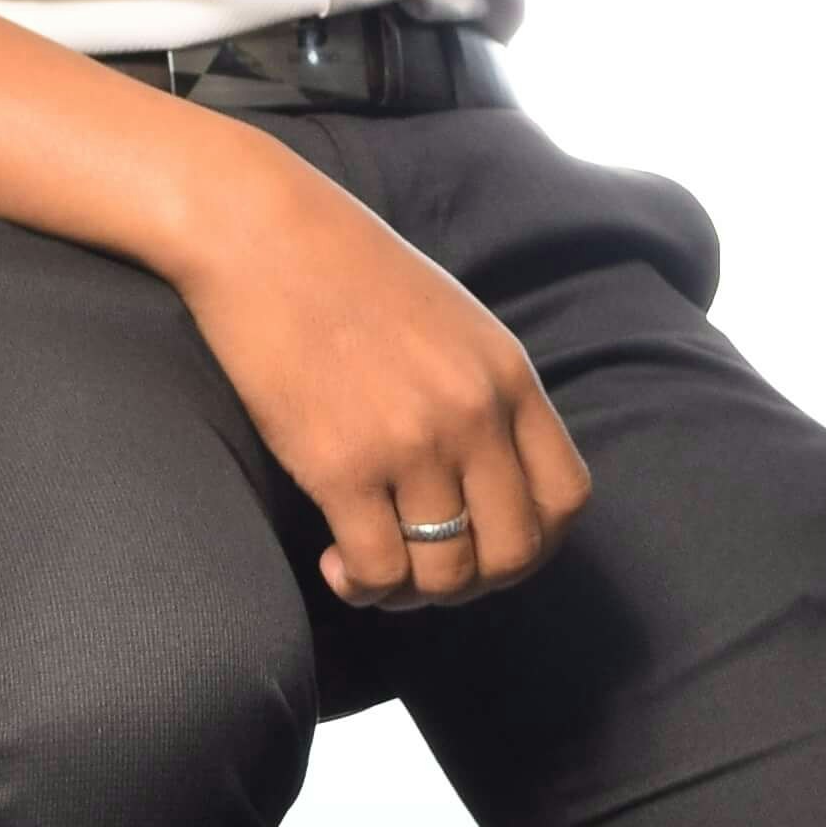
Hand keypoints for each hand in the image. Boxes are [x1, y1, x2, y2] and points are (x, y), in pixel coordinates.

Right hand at [164, 144, 590, 613]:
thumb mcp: (452, 323)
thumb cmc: (346, 275)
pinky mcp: (341, 465)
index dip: (535, 543)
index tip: (488, 545)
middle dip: (475, 582)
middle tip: (426, 568)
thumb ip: (482, 394)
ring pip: (446, 575)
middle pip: (515, 552)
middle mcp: (473, 414)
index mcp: (507, 376)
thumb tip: (487, 481)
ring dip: (413, 592)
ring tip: (375, 569)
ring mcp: (412, 443)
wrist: (260, 234)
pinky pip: (379, 569)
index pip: (565, 497)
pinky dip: (363, 585)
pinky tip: (337, 562)